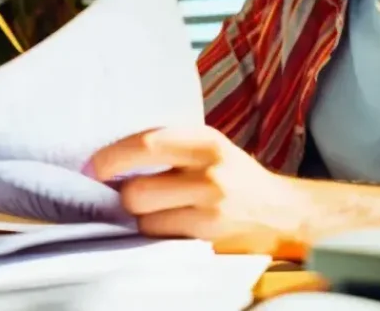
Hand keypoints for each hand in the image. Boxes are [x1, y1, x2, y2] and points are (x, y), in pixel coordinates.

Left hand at [87, 125, 311, 257]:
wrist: (286, 213)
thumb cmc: (237, 179)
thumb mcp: (211, 150)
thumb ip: (171, 149)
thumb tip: (111, 161)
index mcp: (206, 141)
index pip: (145, 144)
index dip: (110, 158)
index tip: (93, 169)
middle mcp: (210, 172)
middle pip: (136, 190)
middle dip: (122, 198)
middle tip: (124, 196)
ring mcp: (211, 209)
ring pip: (145, 220)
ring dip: (141, 220)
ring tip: (158, 212)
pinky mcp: (211, 239)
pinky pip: (163, 239)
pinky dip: (158, 235)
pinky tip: (173, 227)